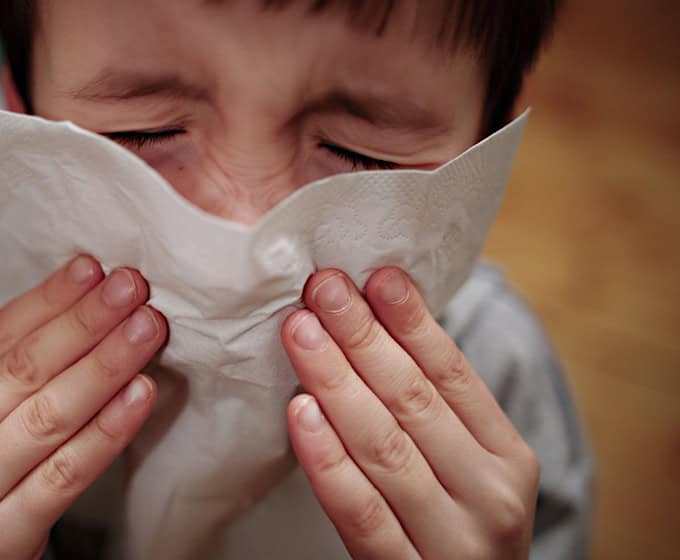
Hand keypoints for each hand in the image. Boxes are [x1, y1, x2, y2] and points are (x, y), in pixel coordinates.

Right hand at [0, 256, 166, 558]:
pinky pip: (65, 473)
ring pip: (46, 416)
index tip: (92, 268)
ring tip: (145, 330)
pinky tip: (140, 396)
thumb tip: (82, 308)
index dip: (46, 301)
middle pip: (21, 371)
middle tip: (131, 288)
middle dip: (84, 323)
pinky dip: (108, 431)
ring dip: (105, 366)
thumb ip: (5, 379)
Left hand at [282, 267, 539, 558]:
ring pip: (384, 447)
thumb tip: (376, 321)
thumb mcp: (469, 469)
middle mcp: (489, 495)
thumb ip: (433, 412)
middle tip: (321, 287)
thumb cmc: (457, 525)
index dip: (411, 322)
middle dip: (362, 336)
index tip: (375, 275)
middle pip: (413, 401)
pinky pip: (360, 511)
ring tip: (301, 332)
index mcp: (508, 457)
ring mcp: (451, 540)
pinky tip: (301, 413)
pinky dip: (328, 459)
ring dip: (336, 380)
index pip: (454, 375)